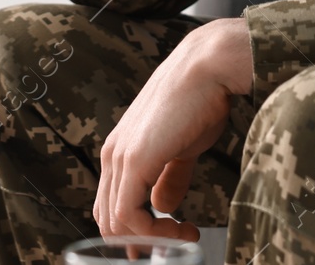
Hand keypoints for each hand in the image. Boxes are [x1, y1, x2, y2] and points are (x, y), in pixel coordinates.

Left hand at [95, 18, 253, 240]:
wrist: (206, 69)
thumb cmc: (199, 101)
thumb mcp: (181, 148)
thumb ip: (169, 178)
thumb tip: (162, 207)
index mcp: (119, 151)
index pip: (110, 206)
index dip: (132, 233)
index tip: (166, 241)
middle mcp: (112, 155)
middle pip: (107, 220)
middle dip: (140, 243)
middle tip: (175, 245)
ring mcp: (120, 157)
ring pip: (115, 223)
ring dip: (152, 240)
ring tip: (186, 234)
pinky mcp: (134, 161)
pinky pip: (129, 216)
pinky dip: (154, 233)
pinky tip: (182, 227)